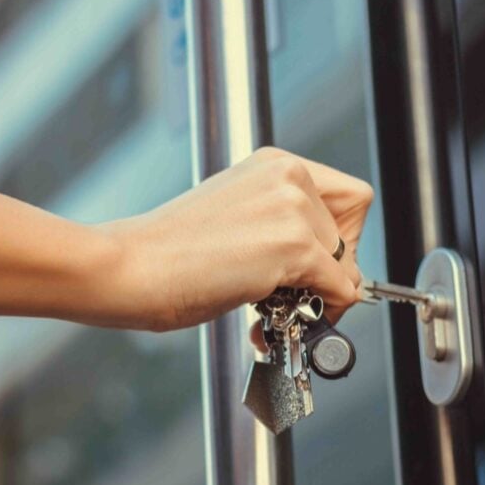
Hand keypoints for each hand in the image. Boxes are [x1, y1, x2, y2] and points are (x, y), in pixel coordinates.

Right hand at [95, 147, 373, 331]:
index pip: (348, 198)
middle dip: (332, 271)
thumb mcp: (235, 218)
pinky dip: (320, 312)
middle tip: (299, 298)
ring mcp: (292, 209)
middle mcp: (288, 176)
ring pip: (347, 264)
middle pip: (352, 232)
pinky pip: (340, 288)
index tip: (320, 265)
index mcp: (274, 165)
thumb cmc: (168, 252)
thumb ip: (279, 226)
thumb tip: (323, 264)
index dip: (342, 238)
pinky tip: (277, 319)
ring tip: (274, 309)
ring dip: (319, 296)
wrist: (132, 268)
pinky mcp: (293, 246)